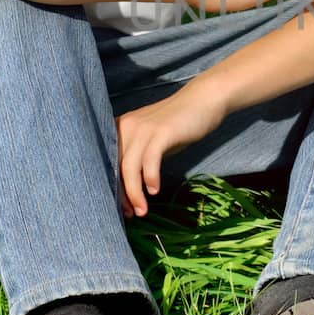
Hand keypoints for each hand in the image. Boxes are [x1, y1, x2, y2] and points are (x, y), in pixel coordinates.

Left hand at [114, 84, 227, 216]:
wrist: (203, 100)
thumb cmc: (178, 124)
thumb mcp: (153, 140)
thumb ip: (140, 157)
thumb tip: (132, 187)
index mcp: (122, 128)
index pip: (110, 163)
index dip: (114, 188)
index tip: (123, 208)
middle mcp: (127, 127)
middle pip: (116, 167)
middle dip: (122, 195)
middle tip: (131, 214)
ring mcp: (143, 128)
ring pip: (129, 166)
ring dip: (134, 193)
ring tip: (142, 210)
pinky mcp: (161, 132)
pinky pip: (149, 159)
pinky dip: (150, 178)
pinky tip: (154, 191)